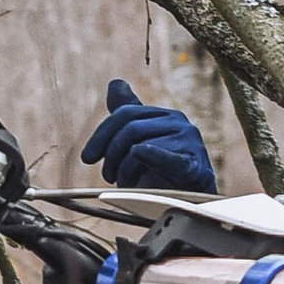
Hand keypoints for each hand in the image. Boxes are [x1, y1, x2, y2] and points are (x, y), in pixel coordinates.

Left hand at [82, 76, 216, 194]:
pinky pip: (168, 157)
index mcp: (164, 115)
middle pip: (131, 128)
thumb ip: (129, 116)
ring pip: (140, 145)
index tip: (87, 158)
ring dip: (125, 170)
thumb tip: (115, 84)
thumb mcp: (144, 140)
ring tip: (125, 185)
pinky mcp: (194, 164)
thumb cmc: (166, 172)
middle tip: (108, 176)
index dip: (101, 135)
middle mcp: (177, 122)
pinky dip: (150, 155)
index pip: (125, 113)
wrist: (195, 200)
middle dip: (111, 154)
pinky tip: (138, 155)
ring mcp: (187, 141)